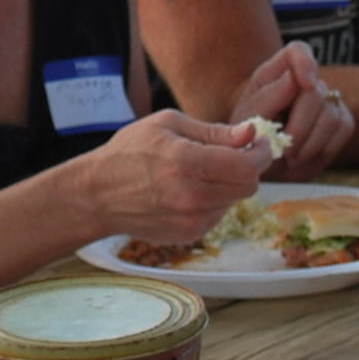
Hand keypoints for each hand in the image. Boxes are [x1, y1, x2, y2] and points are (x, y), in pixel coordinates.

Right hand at [85, 110, 269, 244]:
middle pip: (248, 187)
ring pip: (234, 200)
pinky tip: (190, 189)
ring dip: (230, 183)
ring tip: (202, 170)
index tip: (260, 143)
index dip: (260, 153)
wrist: (97, 195)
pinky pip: (218, 213)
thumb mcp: (168, 124)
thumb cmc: (130, 151)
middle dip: (249, 167)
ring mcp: (191, 220)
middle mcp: (191, 197)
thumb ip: (214, 131)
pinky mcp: (189, 234)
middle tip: (240, 153)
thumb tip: (250, 133)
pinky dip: (215, 199)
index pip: (246, 166)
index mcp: (186, 163)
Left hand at [231, 40, 353, 179]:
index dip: (306, 63)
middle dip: (300, 128)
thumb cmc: (250, 134)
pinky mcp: (341, 118)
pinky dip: (324, 148)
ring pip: (332, 114)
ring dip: (310, 143)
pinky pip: (344, 128)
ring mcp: (327, 98)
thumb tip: (294, 79)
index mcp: (277, 72)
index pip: (298, 52)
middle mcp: (305, 80)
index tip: (307, 83)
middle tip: (284, 151)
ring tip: (290, 157)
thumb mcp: (248, 118)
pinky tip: (305, 156)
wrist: (263, 159)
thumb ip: (269, 97)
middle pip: (316, 94)